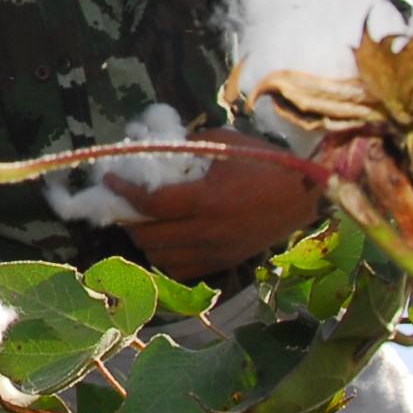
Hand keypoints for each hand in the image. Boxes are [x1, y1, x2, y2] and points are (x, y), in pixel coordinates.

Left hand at [103, 128, 324, 281]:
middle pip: (148, 235)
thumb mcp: (224, 142)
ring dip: (144, 238)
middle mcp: (207, 231)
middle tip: (123, 200)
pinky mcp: (222, 263)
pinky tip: (165, 238)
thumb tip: (150, 149)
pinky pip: (178, 270)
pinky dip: (163, 256)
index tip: (109, 179)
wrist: (303, 194)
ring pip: (159, 257)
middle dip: (128, 217)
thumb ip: (185, 147)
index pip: (150, 203)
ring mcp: (215, 251)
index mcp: (207, 199)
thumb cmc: (264, 162)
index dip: (123, 192)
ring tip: (142, 219)